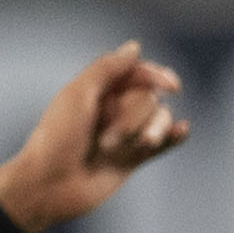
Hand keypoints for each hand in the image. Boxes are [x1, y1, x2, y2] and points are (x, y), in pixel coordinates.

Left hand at [0, 43, 189, 232]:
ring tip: (138, 147)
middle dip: (134, 116)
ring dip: (152, 130)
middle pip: (148, 97)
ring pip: (159, 119)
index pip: (137, 72)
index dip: (156, 75)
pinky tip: (183, 130)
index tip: (172, 86)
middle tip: (106, 139)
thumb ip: (107, 68)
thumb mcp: (78, 94)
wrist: (50, 186)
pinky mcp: (134, 158)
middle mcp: (114, 108)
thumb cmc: (57, 138)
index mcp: (99, 90)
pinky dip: (174, 136)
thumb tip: (135, 47)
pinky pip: (163, 143)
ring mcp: (126, 134)